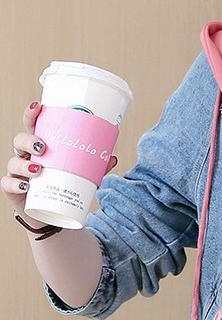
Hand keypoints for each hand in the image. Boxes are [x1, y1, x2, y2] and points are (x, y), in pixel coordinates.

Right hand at [2, 101, 118, 220]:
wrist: (51, 213)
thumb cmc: (63, 185)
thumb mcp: (81, 175)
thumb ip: (95, 167)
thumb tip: (113, 158)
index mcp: (41, 146)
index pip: (33, 126)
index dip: (31, 114)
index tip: (38, 106)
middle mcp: (26, 156)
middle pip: (20, 141)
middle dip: (29, 141)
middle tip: (43, 147)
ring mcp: (17, 172)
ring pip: (13, 162)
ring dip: (24, 165)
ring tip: (39, 170)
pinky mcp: (12, 189)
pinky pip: (8, 184)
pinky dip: (16, 185)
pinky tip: (26, 187)